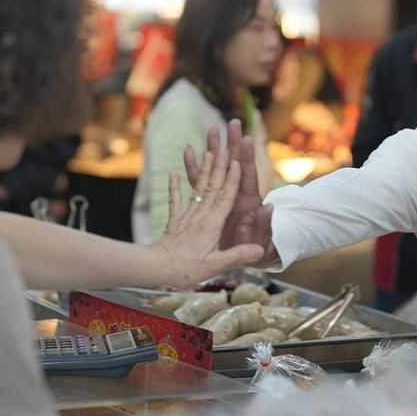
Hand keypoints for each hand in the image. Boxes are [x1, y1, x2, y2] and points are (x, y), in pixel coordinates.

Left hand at [154, 135, 264, 286]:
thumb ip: (238, 255)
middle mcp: (200, 215)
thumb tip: (260, 249)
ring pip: (198, 189)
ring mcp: (186, 217)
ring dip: (203, 169)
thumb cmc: (186, 269)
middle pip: (213, 186)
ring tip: (207, 150)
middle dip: (220, 165)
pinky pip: (175, 201)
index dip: (233, 179)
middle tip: (224, 145)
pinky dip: (175, 187)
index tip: (237, 161)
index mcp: (212, 224)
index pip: (226, 197)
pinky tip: (173, 174)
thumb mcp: (216, 265)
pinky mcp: (175, 222)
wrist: (156, 269)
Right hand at [182, 119, 274, 257]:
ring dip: (213, 149)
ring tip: (210, 129)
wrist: (244, 257)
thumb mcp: (260, 240)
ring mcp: (221, 196)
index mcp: (249, 201)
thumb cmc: (256, 249)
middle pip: (233, 164)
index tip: (246, 139)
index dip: (247, 158)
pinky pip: (198, 181)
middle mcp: (235, 193)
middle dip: (232, 144)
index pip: (247, 175)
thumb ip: (263, 225)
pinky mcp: (208, 202)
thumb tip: (269, 208)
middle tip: (232, 122)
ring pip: (215, 168)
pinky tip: (187, 151)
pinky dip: (193, 167)